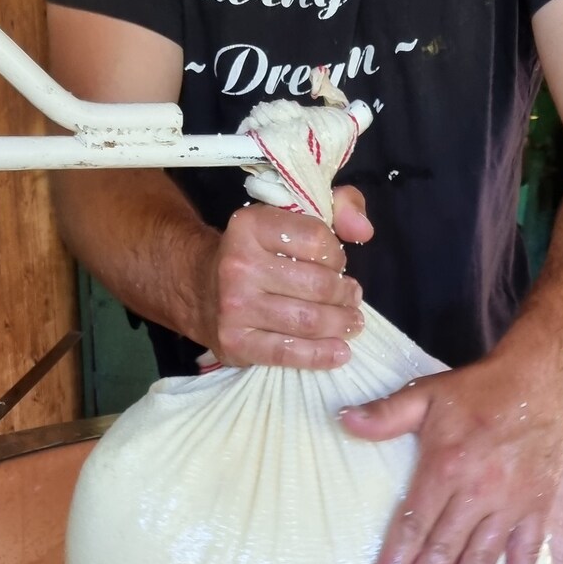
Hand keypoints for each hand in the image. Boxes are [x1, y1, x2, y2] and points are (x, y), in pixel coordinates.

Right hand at [196, 188, 372, 368]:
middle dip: (344, 295)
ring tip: (351, 323)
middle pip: (317, 285)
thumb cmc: (256, 253)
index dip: (337, 256)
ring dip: (339, 325)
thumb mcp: (289, 215)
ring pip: (307, 321)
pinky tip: (340, 353)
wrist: (199, 288)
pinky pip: (288, 352)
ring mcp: (234, 307)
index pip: (317, 240)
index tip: (335, 264)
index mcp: (251, 226)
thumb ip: (338, 207)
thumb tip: (363, 230)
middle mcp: (239, 265)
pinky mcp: (235, 342)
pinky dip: (320, 356)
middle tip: (351, 299)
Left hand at [341, 347, 562, 563]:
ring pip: (482, 557)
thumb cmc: (479, 391)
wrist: (544, 382)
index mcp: (446, 466)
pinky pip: (527, 550)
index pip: (415, 523)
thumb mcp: (427, 393)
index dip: (397, 559)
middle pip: (444, 549)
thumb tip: (345, 420)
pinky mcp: (537, 507)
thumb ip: (387, 413)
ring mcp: (511, 503)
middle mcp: (479, 491)